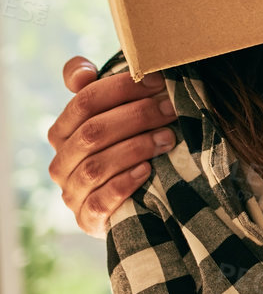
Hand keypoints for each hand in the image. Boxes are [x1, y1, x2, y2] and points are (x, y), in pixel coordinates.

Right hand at [48, 57, 175, 234]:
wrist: (132, 205)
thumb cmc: (122, 149)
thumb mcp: (111, 117)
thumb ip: (92, 90)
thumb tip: (82, 73)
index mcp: (62, 133)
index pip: (84, 102)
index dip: (121, 88)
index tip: (158, 80)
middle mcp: (60, 163)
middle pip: (92, 132)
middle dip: (136, 116)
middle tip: (171, 107)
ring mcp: (71, 194)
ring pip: (97, 166)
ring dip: (136, 148)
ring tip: (169, 137)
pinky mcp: (87, 220)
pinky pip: (99, 202)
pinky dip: (123, 184)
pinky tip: (147, 170)